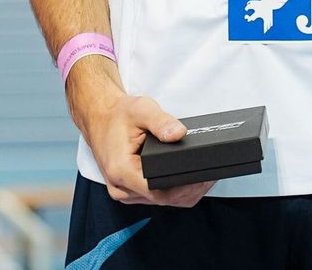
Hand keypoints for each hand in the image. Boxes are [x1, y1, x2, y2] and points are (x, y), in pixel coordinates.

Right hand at [68, 61, 215, 206]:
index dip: (185, 188)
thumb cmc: (118, 115)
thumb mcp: (142, 110)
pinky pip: (154, 197)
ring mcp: (124, 191)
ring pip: (159, 201)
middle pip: (162, 199)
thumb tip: (179, 134)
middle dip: (189, 191)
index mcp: (122, 171)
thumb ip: (162, 122)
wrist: (99, 118)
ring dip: (182, 193)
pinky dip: (172, 191)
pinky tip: (187, 180)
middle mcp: (121, 187)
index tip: (203, 178)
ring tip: (204, 178)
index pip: (159, 192)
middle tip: (211, 176)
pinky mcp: (128, 190)